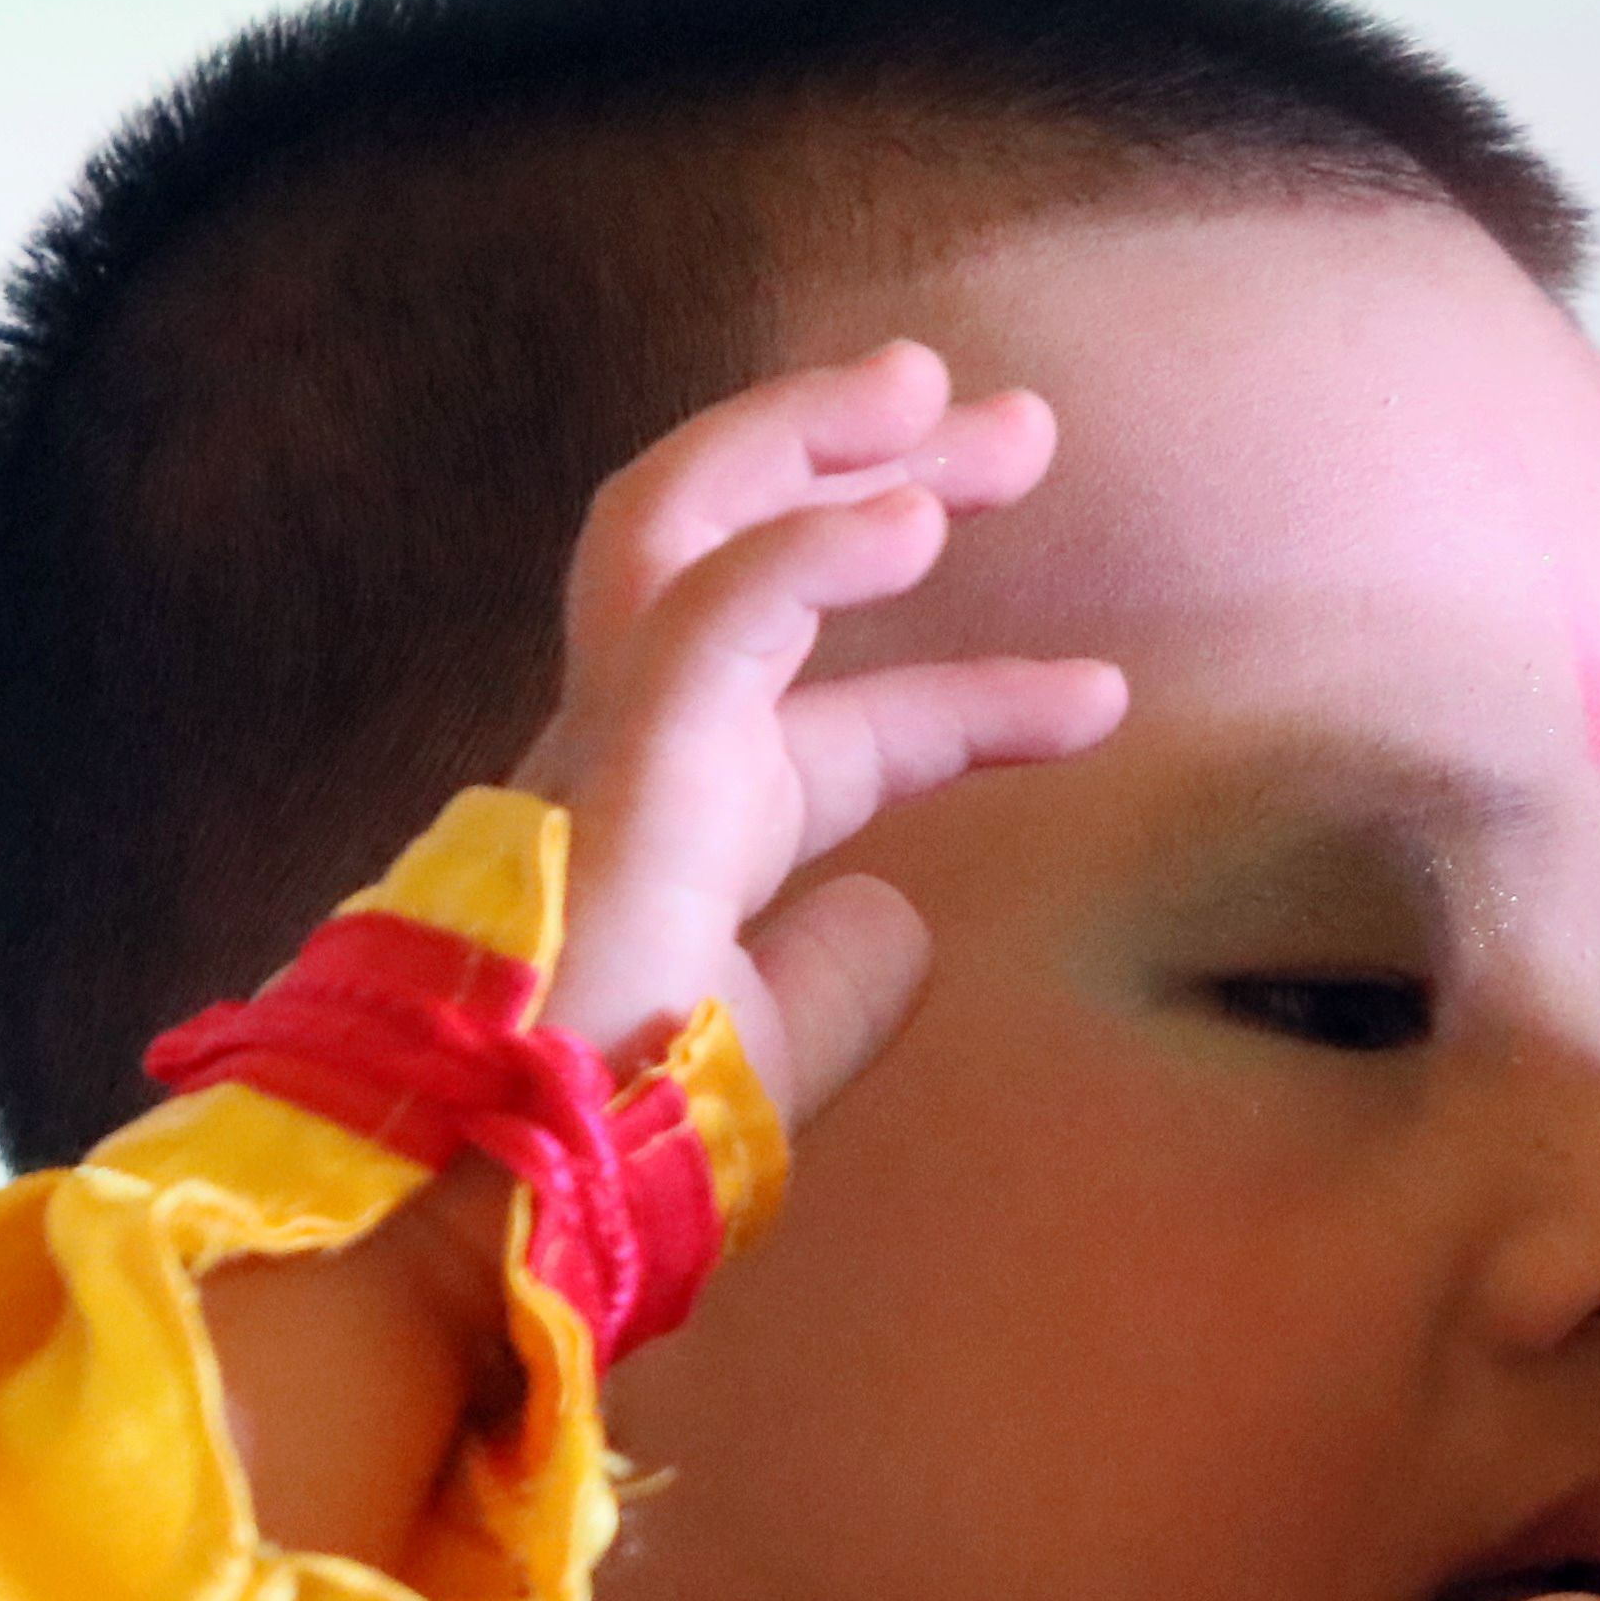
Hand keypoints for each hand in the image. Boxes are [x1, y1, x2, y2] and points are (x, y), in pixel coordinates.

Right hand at [518, 337, 1129, 1122]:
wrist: (492, 1208)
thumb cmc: (612, 1142)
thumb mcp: (771, 1056)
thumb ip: (838, 983)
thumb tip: (904, 918)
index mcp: (680, 828)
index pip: (842, 726)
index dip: (976, 698)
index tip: (1107, 699)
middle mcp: (634, 756)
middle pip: (749, 562)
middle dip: (876, 476)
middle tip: (1013, 425)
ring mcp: (611, 745)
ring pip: (690, 527)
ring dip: (813, 445)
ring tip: (938, 392)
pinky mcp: (614, 763)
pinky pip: (711, 615)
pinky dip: (811, 550)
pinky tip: (914, 514)